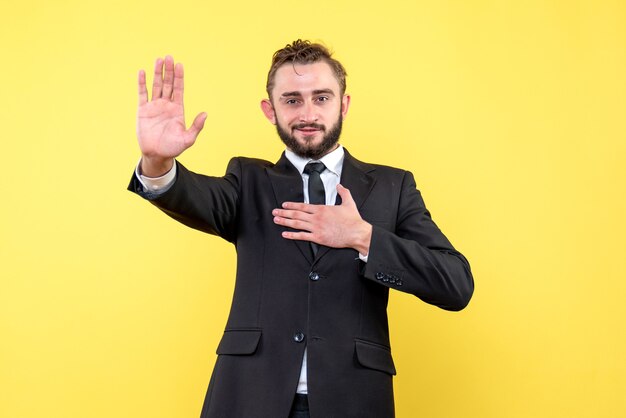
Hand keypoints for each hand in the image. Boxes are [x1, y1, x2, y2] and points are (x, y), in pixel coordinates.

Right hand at [137, 56, 206, 175]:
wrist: (156, 155)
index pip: (179, 89)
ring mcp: (154, 106)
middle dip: (169, 71)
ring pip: (156, 86)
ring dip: (157, 73)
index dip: (179, 77)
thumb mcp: (188, 139)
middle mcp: (166, 105)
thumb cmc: (173, 148)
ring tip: (159, 60)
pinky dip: (142, 83)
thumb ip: (196, 126)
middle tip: (169, 57)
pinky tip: (142, 72)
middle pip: (168, 84)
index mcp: (178, 109)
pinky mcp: (143, 110)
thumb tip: (205, 114)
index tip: (180, 65)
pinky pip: (142, 94)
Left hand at [272, 184, 372, 254]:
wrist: (357, 233)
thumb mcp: (348, 202)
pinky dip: (292, 235)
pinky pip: (302, 236)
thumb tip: (340, 185)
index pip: (303, 206)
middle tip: (274, 212)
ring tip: (276, 220)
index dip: (292, 205)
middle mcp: (316, 218)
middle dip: (284, 213)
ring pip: (297, 224)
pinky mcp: (318, 238)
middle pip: (296, 214)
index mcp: (322, 209)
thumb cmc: (353, 220)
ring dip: (285, 222)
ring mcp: (316, 228)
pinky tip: (285, 234)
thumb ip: (343, 192)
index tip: (284, 205)